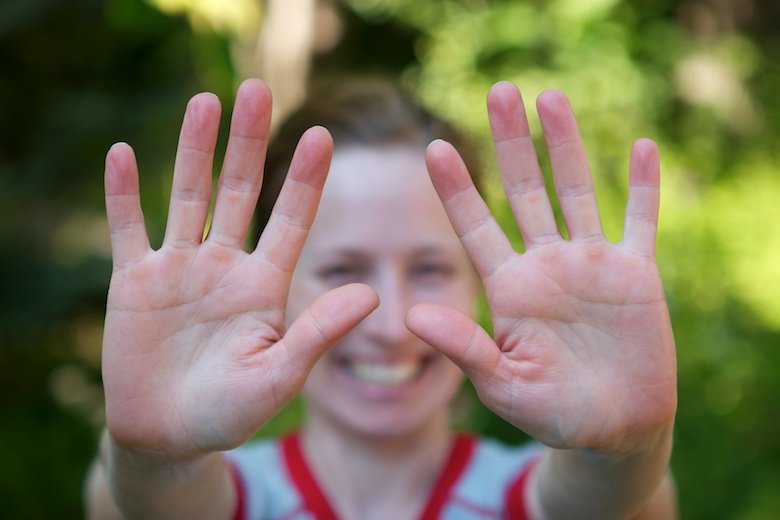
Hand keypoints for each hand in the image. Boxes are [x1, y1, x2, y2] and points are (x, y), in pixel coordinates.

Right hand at [102, 80, 376, 458]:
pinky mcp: (133, 281)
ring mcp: (178, 269)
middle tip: (257, 89)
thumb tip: (372, 292)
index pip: (290, 220)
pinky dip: (122, 195)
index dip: (305, 179)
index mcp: (264, 285)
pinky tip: (123, 155)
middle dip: (247, 143)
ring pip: (188, 196)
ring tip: (206, 101)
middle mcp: (224, 266)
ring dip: (193, 150)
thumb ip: (319, 333)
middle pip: (238, 191)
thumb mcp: (279, 375)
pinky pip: (127, 229)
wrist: (168, 436)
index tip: (323, 134)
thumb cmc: (230, 412)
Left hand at [407, 82, 676, 453]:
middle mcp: (545, 265)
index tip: (433, 147)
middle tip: (498, 91)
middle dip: (511, 143)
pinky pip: (642, 221)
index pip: (475, 227)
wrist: (615, 430)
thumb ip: (465, 348)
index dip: (457, 189)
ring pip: (575, 191)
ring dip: (566, 146)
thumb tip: (412, 316)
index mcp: (509, 289)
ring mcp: (591, 265)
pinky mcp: (637, 275)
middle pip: (523, 191)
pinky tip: (640, 148)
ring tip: (551, 97)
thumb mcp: (503, 385)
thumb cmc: (552, 412)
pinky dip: (642, 187)